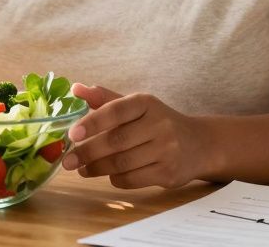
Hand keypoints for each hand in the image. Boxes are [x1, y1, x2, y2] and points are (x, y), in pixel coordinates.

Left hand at [61, 83, 209, 189]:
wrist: (200, 144)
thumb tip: (75, 88)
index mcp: (146, 103)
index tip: (72, 135)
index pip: (115, 111)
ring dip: (97, 168)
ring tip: (83, 169)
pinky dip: (115, 179)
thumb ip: (105, 98)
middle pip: (115, 141)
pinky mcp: (168, 173)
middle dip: (87, 153)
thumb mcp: (136, 105)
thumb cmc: (158, 122)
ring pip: (122, 163)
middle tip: (68, 161)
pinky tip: (109, 175)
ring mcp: (166, 150)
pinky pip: (133, 179)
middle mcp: (158, 124)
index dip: (91, 123)